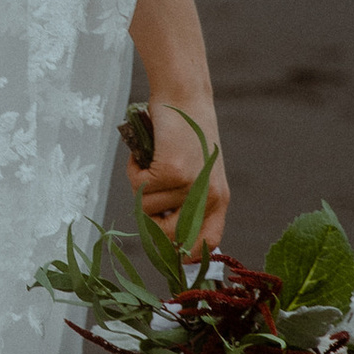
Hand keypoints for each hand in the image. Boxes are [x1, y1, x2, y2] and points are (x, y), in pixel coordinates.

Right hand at [127, 99, 228, 254]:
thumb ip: (189, 203)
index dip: (186, 254)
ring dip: (141, 187)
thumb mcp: (198, 174)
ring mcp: (190, 185)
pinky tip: (145, 153)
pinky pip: (139, 187)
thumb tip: (166, 239)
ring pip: (148, 209)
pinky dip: (134, 170)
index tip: (168, 250)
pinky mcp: (171, 171)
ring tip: (151, 162)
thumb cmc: (187, 136)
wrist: (184, 99)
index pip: (208, 244)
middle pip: (169, 236)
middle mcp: (209, 197)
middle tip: (147, 197)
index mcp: (219, 200)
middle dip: (150, 221)